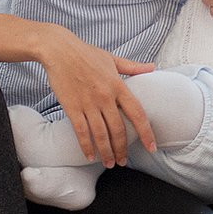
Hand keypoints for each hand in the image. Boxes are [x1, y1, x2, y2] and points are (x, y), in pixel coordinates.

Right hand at [35, 25, 157, 167]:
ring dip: (106, 152)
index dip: (146, 132)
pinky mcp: (72, 107)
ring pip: (101, 134)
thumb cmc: (86, 53)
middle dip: (122, 149)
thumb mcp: (112, 58)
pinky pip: (81, 131)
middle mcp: (105, 97)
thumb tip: (153, 68)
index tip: (151, 147)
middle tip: (123, 161)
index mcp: (118, 85)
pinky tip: (90, 156)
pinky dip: (86, 146)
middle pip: (118, 129)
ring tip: (110, 163)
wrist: (59, 50)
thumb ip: (133, 67)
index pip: (137, 113)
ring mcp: (88, 103)